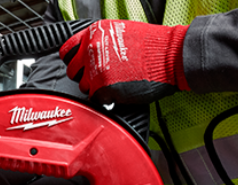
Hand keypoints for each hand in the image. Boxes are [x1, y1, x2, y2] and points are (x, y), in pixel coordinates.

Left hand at [60, 20, 189, 103]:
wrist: (171, 56)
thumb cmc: (153, 45)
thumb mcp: (120, 32)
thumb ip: (100, 42)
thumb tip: (90, 53)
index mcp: (94, 33)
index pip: (67, 51)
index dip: (74, 61)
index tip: (80, 66)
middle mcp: (91, 49)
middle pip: (72, 71)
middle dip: (85, 76)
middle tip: (100, 78)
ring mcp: (96, 69)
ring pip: (83, 86)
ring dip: (96, 88)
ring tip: (115, 83)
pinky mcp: (103, 87)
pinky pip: (96, 99)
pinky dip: (106, 99)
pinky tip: (119, 91)